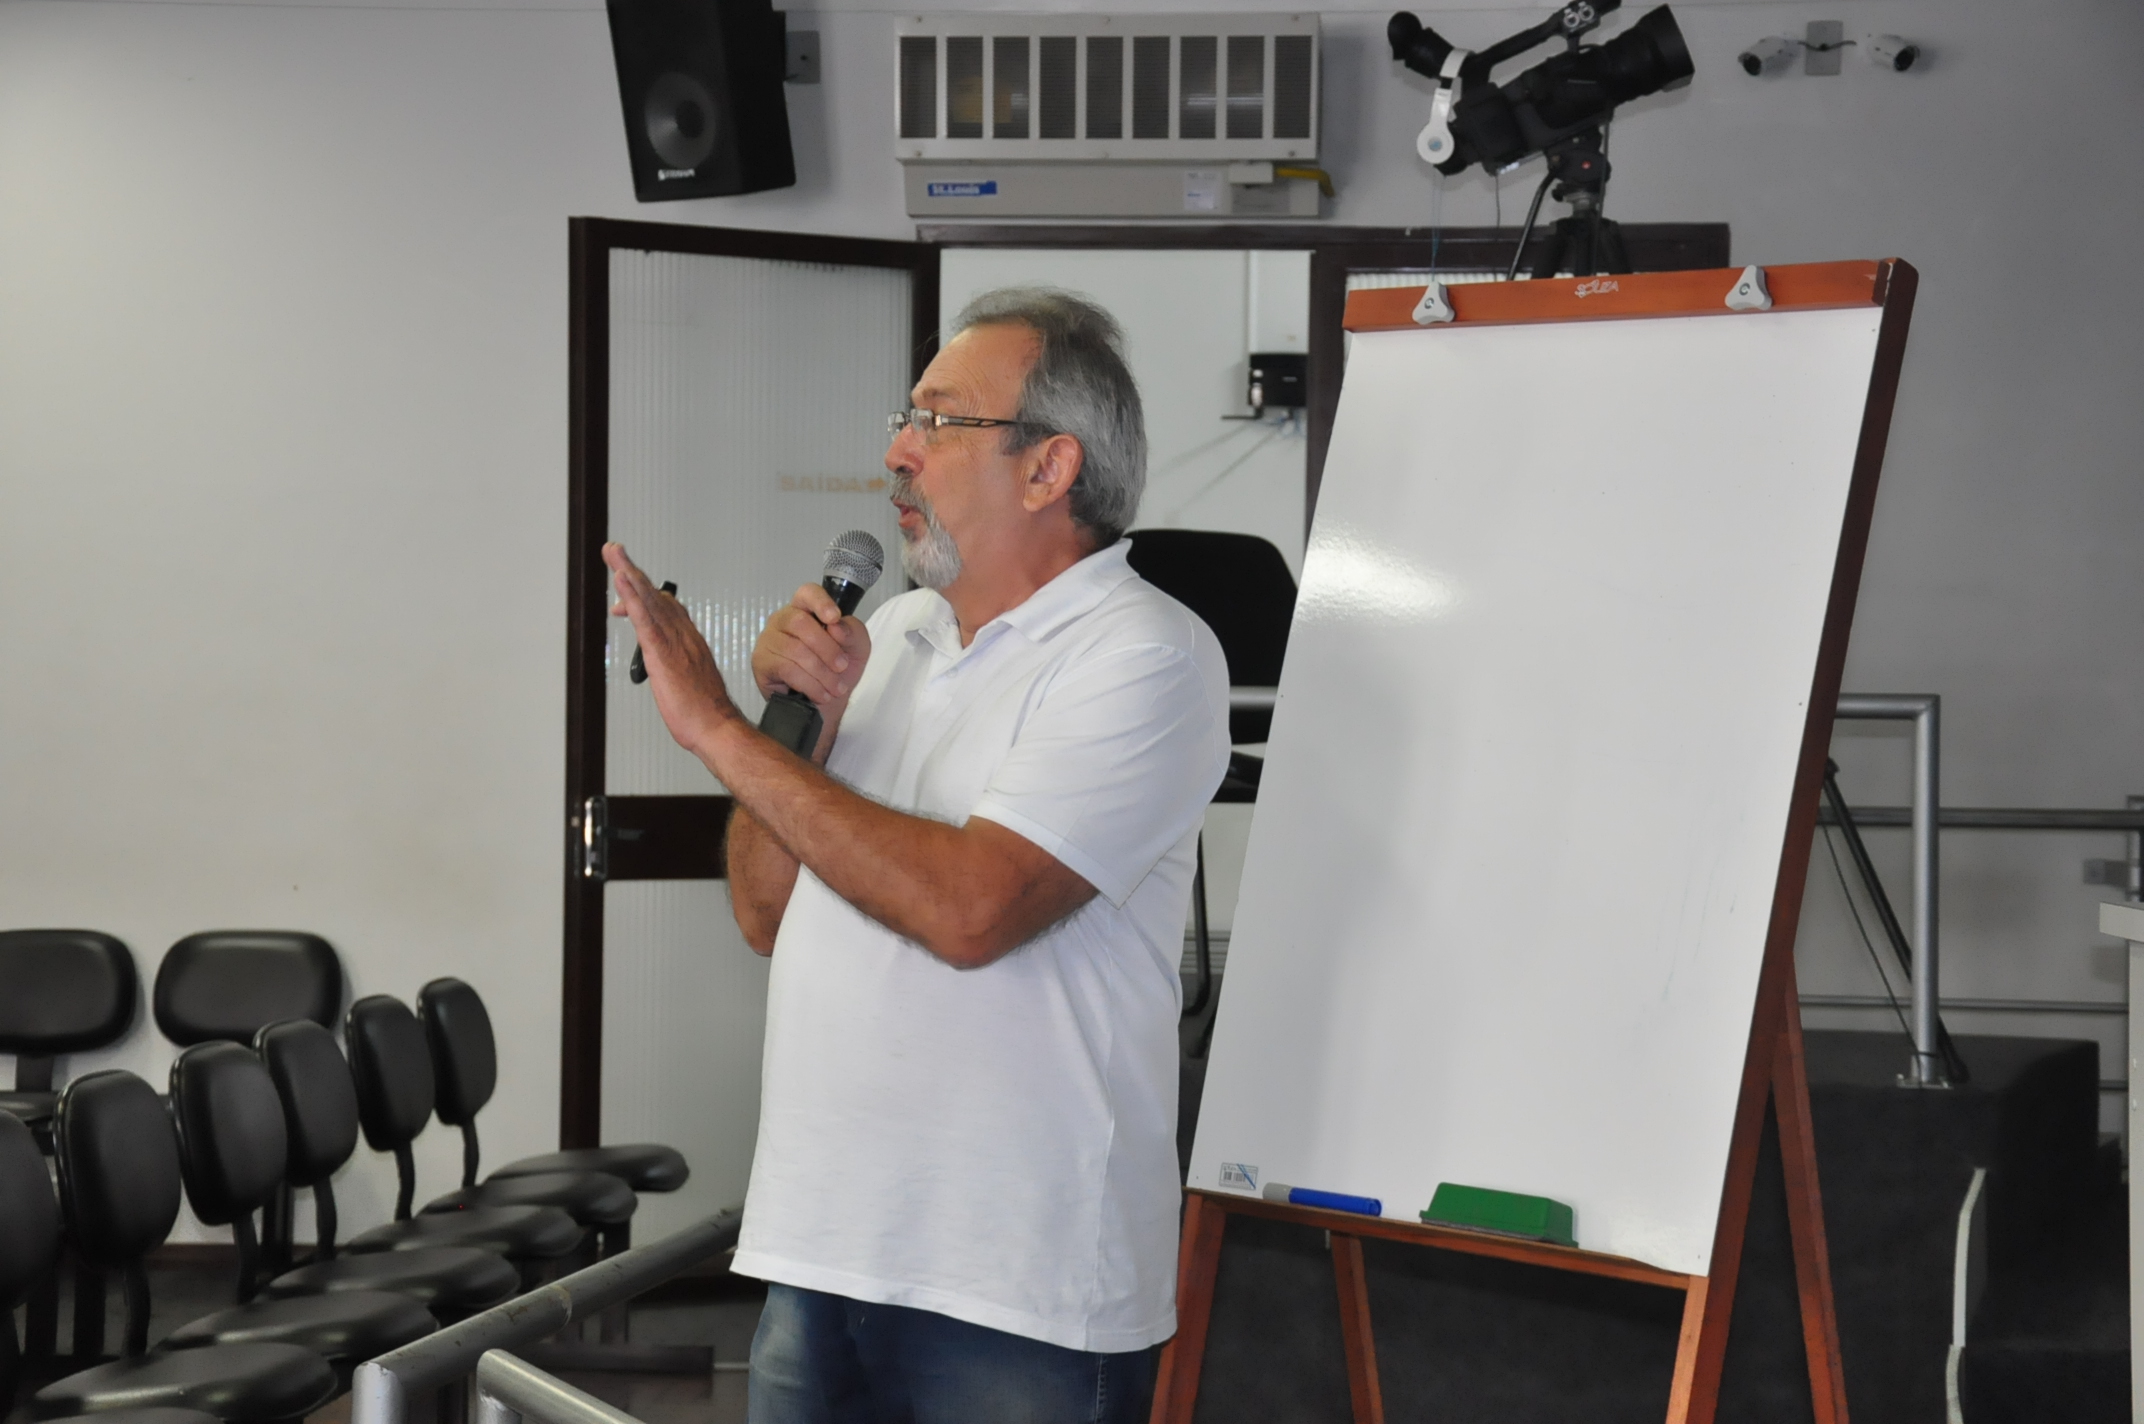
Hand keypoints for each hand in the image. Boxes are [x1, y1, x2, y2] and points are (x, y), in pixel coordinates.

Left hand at [604, 543, 740, 756]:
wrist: (716, 726)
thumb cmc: (703, 711)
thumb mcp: (687, 682)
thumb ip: (677, 667)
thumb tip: (668, 668)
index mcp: (688, 640)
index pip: (664, 607)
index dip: (643, 594)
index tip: (624, 591)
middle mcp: (682, 634)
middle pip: (653, 594)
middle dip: (631, 570)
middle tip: (614, 549)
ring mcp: (673, 641)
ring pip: (648, 600)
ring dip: (628, 573)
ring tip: (613, 552)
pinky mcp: (663, 653)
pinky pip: (645, 620)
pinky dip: (632, 598)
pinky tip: (621, 580)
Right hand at [752, 583, 871, 719]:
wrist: (826, 705)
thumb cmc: (838, 670)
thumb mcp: (857, 648)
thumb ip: (852, 631)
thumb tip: (836, 626)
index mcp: (805, 609)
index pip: (807, 593)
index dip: (820, 602)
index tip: (834, 618)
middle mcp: (783, 619)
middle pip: (801, 623)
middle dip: (827, 648)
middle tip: (842, 667)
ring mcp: (769, 640)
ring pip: (795, 650)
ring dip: (821, 672)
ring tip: (835, 688)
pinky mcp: (761, 662)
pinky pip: (786, 669)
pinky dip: (809, 684)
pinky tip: (820, 694)